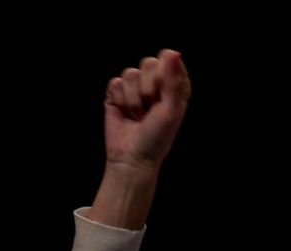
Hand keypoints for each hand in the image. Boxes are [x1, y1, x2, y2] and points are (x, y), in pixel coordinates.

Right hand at [102, 49, 191, 176]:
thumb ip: (173, 81)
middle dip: (148, 88)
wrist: (132, 157)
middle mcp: (155, 84)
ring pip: (130, 73)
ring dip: (134, 99)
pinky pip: (115, 82)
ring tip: (138, 115)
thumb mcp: (172, 110)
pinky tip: (125, 114)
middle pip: (148, 63)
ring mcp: (135, 88)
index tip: (164, 97)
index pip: (169, 60)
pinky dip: (120, 100)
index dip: (163, 76)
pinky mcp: (116, 93)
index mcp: (174, 86)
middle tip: (151, 110)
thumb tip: (173, 52)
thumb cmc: (157, 138)